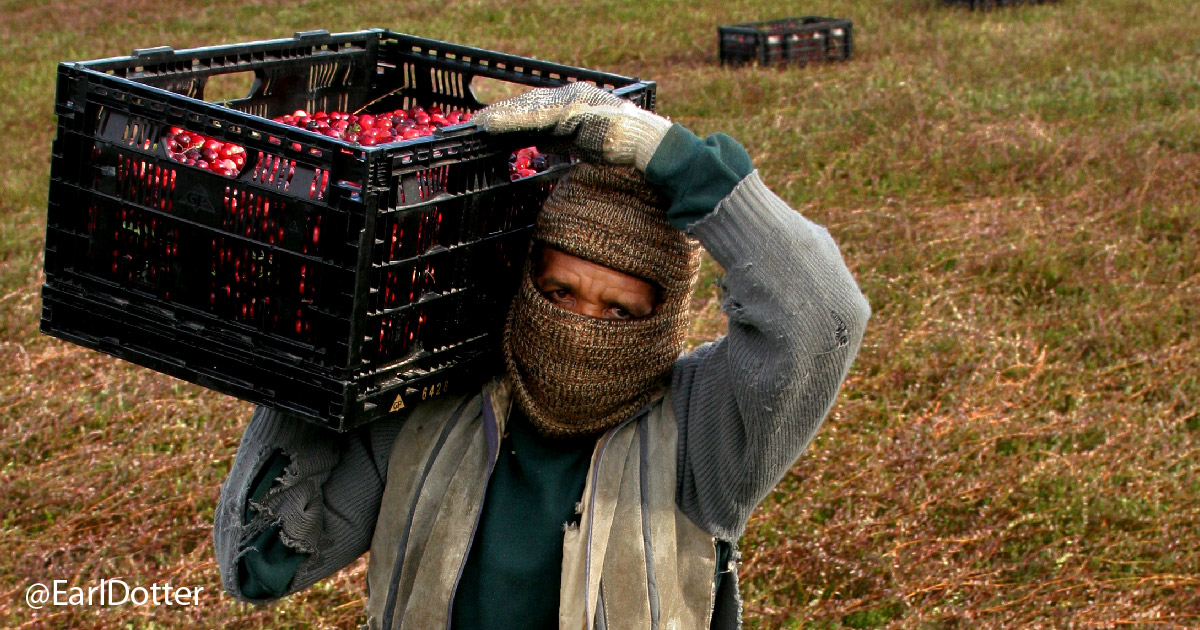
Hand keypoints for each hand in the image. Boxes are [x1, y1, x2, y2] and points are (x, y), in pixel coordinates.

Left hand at [474, 82, 671, 169]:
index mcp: (573, 103)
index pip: (535, 110)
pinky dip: (511, 121)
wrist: (644, 145)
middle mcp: (569, 96)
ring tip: (478, 125)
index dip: (512, 117)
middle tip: (475, 124)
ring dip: (500, 117)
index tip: (490, 126)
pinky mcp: (571, 110)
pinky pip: (534, 117)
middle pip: (527, 105)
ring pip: (527, 109)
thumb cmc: (621, 149)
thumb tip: (540, 144)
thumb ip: (562, 140)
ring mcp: (570, 101)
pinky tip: (493, 126)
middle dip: (501, 115)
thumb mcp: (583, 144)